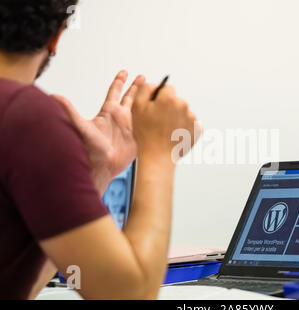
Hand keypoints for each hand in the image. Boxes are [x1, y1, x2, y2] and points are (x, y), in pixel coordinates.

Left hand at [52, 70, 144, 193]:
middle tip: (142, 77)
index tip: (124, 72)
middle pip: (130, 98)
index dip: (119, 81)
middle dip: (136, 87)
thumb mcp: (80, 126)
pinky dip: (155, 118)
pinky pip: (148, 125)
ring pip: (141, 110)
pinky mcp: (138, 138)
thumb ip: (69, 111)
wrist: (102, 166)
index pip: (114, 92)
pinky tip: (161, 113)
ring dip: (148, 100)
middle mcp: (120, 118)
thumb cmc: (90, 149)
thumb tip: (53, 97)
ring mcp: (130, 128)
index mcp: (108, 112)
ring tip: (156, 92)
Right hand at [132, 82, 199, 163]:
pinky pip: (190, 124)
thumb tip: (153, 84)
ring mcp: (192, 118)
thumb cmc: (146, 134)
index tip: (155, 108)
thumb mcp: (137, 107)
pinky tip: (174, 134)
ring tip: (166, 130)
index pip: (166, 89)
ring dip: (176, 118)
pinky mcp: (197, 129)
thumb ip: (144, 89)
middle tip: (158, 121)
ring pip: (183, 112)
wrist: (158, 156)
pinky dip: (184, 128)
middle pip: (176, 100)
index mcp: (170, 98)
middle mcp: (184, 106)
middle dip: (168, 107)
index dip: (159, 98)